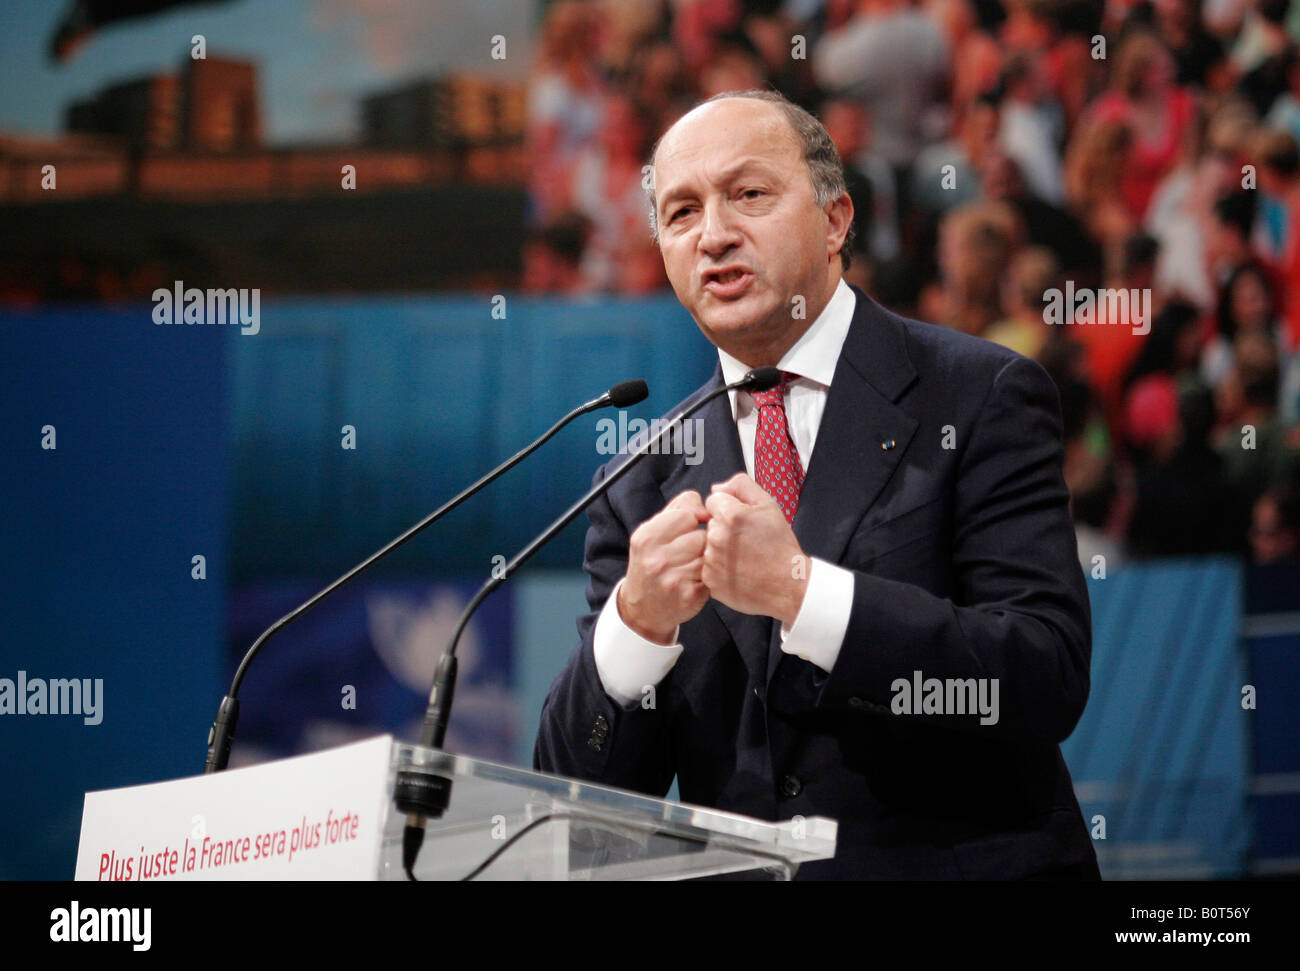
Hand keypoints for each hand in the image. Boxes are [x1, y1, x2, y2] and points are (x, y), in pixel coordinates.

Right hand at [618, 490, 710, 643]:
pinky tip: (695, 580)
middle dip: (701, 541)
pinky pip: (712, 575)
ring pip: (709, 554)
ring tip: (691, 565)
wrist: (642, 608)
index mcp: (647, 537)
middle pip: (702, 535)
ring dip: (706, 558)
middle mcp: (657, 558)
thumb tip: (706, 505)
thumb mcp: (652, 533)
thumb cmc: (651, 562)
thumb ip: (678, 509)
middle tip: (688, 551)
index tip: (688, 529)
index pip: (688, 513)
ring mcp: (673, 579)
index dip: (693, 519)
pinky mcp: (689, 596)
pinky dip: (708, 576)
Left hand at [702, 473, 808, 626]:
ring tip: (744, 556)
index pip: (713, 500)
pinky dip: (720, 567)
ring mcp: (711, 560)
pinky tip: (738, 569)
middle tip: (746, 541)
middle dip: (724, 528)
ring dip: (721, 548)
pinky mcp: (710, 579)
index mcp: (730, 515)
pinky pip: (708, 566)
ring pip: (707, 544)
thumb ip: (741, 486)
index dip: (729, 509)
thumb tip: (717, 487)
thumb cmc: (780, 547)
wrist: (787, 584)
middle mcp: (717, 537)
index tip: (742, 522)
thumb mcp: (769, 505)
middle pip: (710, 523)